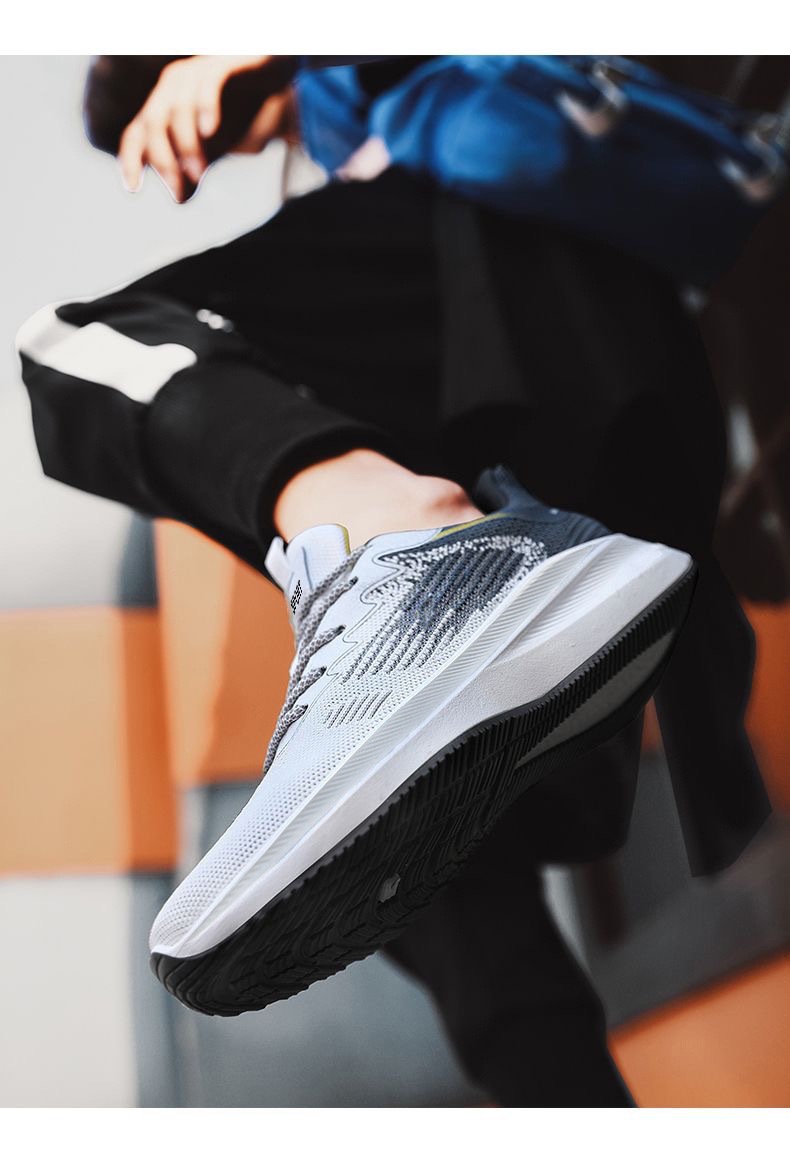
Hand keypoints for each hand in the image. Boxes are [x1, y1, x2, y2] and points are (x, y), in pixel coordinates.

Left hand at [118, 55, 289, 201]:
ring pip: (179, 109)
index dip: (129, 160)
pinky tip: (210, 132)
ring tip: (199, 173)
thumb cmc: (236, 113)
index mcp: (163, 108)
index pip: (136, 135)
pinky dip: (205, 108)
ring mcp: (194, 72)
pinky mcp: (221, 63)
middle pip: (153, 125)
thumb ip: (193, 170)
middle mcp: (171, 88)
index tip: (134, 189)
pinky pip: (207, 85)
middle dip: (163, 160)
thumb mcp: (212, 149)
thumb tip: (179, 198)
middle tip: (180, 189)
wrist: (272, 78)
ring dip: (186, 145)